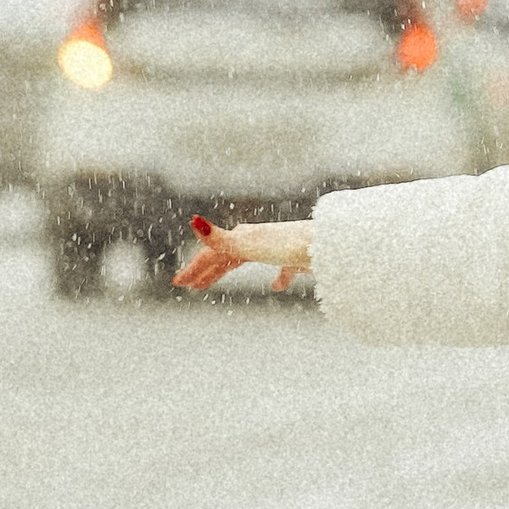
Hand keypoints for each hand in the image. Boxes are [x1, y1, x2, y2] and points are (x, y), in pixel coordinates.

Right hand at [174, 218, 313, 292]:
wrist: (329, 245)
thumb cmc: (289, 244)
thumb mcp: (251, 245)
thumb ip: (221, 239)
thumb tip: (194, 221)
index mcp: (244, 238)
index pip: (212, 254)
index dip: (195, 268)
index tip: (179, 282)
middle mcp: (258, 240)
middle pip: (225, 256)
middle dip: (206, 269)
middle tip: (189, 284)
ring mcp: (276, 247)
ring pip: (247, 260)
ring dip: (229, 270)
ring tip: (217, 282)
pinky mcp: (295, 258)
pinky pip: (281, 269)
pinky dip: (276, 277)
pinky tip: (277, 287)